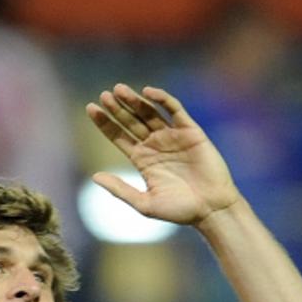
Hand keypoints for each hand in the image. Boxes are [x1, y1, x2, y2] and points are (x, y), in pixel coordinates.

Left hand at [87, 84, 240, 225]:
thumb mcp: (144, 203)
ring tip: (119, 90)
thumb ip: (120, 190)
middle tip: (103, 95)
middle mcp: (155, 144)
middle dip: (117, 108)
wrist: (211, 209)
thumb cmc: (179, 210)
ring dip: (134, 100)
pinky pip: (174, 110)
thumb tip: (95, 177)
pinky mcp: (190, 131)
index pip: (118, 135)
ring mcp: (172, 136)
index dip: (105, 122)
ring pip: (149, 112)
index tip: (90, 108)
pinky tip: (147, 92)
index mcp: (142, 159)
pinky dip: (162, 99)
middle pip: (130, 120)